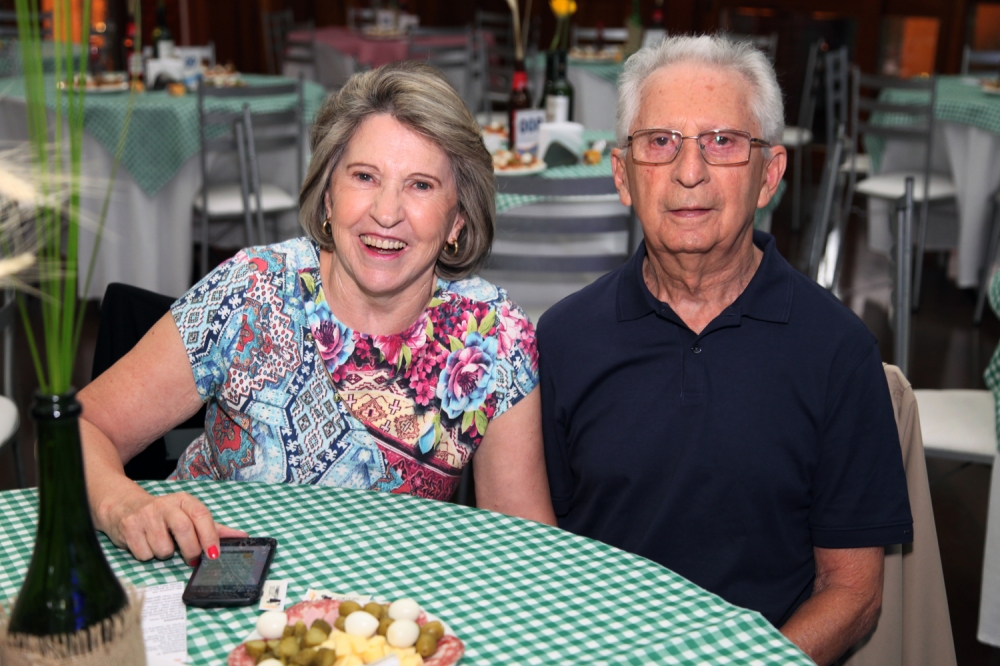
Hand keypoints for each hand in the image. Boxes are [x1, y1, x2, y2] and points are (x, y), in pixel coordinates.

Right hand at [98, 489, 247, 563]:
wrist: (122, 506)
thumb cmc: (162, 515)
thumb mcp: (188, 515)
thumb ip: (214, 528)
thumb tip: (241, 536)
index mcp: (184, 501)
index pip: (202, 515)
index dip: (210, 536)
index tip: (214, 554)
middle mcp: (165, 505)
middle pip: (184, 530)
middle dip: (191, 550)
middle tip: (192, 559)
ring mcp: (145, 516)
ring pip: (163, 548)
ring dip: (165, 553)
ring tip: (161, 543)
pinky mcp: (128, 528)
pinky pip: (144, 554)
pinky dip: (147, 555)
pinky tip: (145, 543)